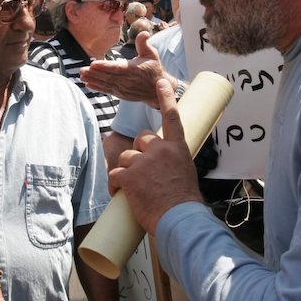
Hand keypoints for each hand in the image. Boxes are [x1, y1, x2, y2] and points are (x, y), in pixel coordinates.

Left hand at [80, 32, 177, 107]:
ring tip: (82, 76)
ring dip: (93, 80)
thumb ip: (144, 43)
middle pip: (108, 77)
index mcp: (134, 70)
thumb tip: (144, 32)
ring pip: (106, 84)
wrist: (157, 89)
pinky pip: (107, 90)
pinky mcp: (121, 94)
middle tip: (81, 69)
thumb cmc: (153, 69)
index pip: (117, 68)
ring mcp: (124, 89)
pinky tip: (88, 84)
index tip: (93, 64)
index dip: (105, 66)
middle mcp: (128, 81)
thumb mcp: (152, 54)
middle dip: (94, 73)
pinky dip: (97, 88)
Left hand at [107, 79, 202, 233]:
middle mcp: (160, 150)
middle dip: (138, 153)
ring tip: (136, 189)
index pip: (171, 116)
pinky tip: (121, 194)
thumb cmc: (184, 201)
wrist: (179, 218)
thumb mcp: (185, 173)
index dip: (165, 98)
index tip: (160, 82)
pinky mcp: (130, 175)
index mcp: (177, 148)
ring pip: (126, 158)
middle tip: (143, 173)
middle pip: (141, 139)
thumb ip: (173, 162)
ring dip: (127, 171)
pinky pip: (115, 174)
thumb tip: (165, 165)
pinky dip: (115, 185)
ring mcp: (144, 161)